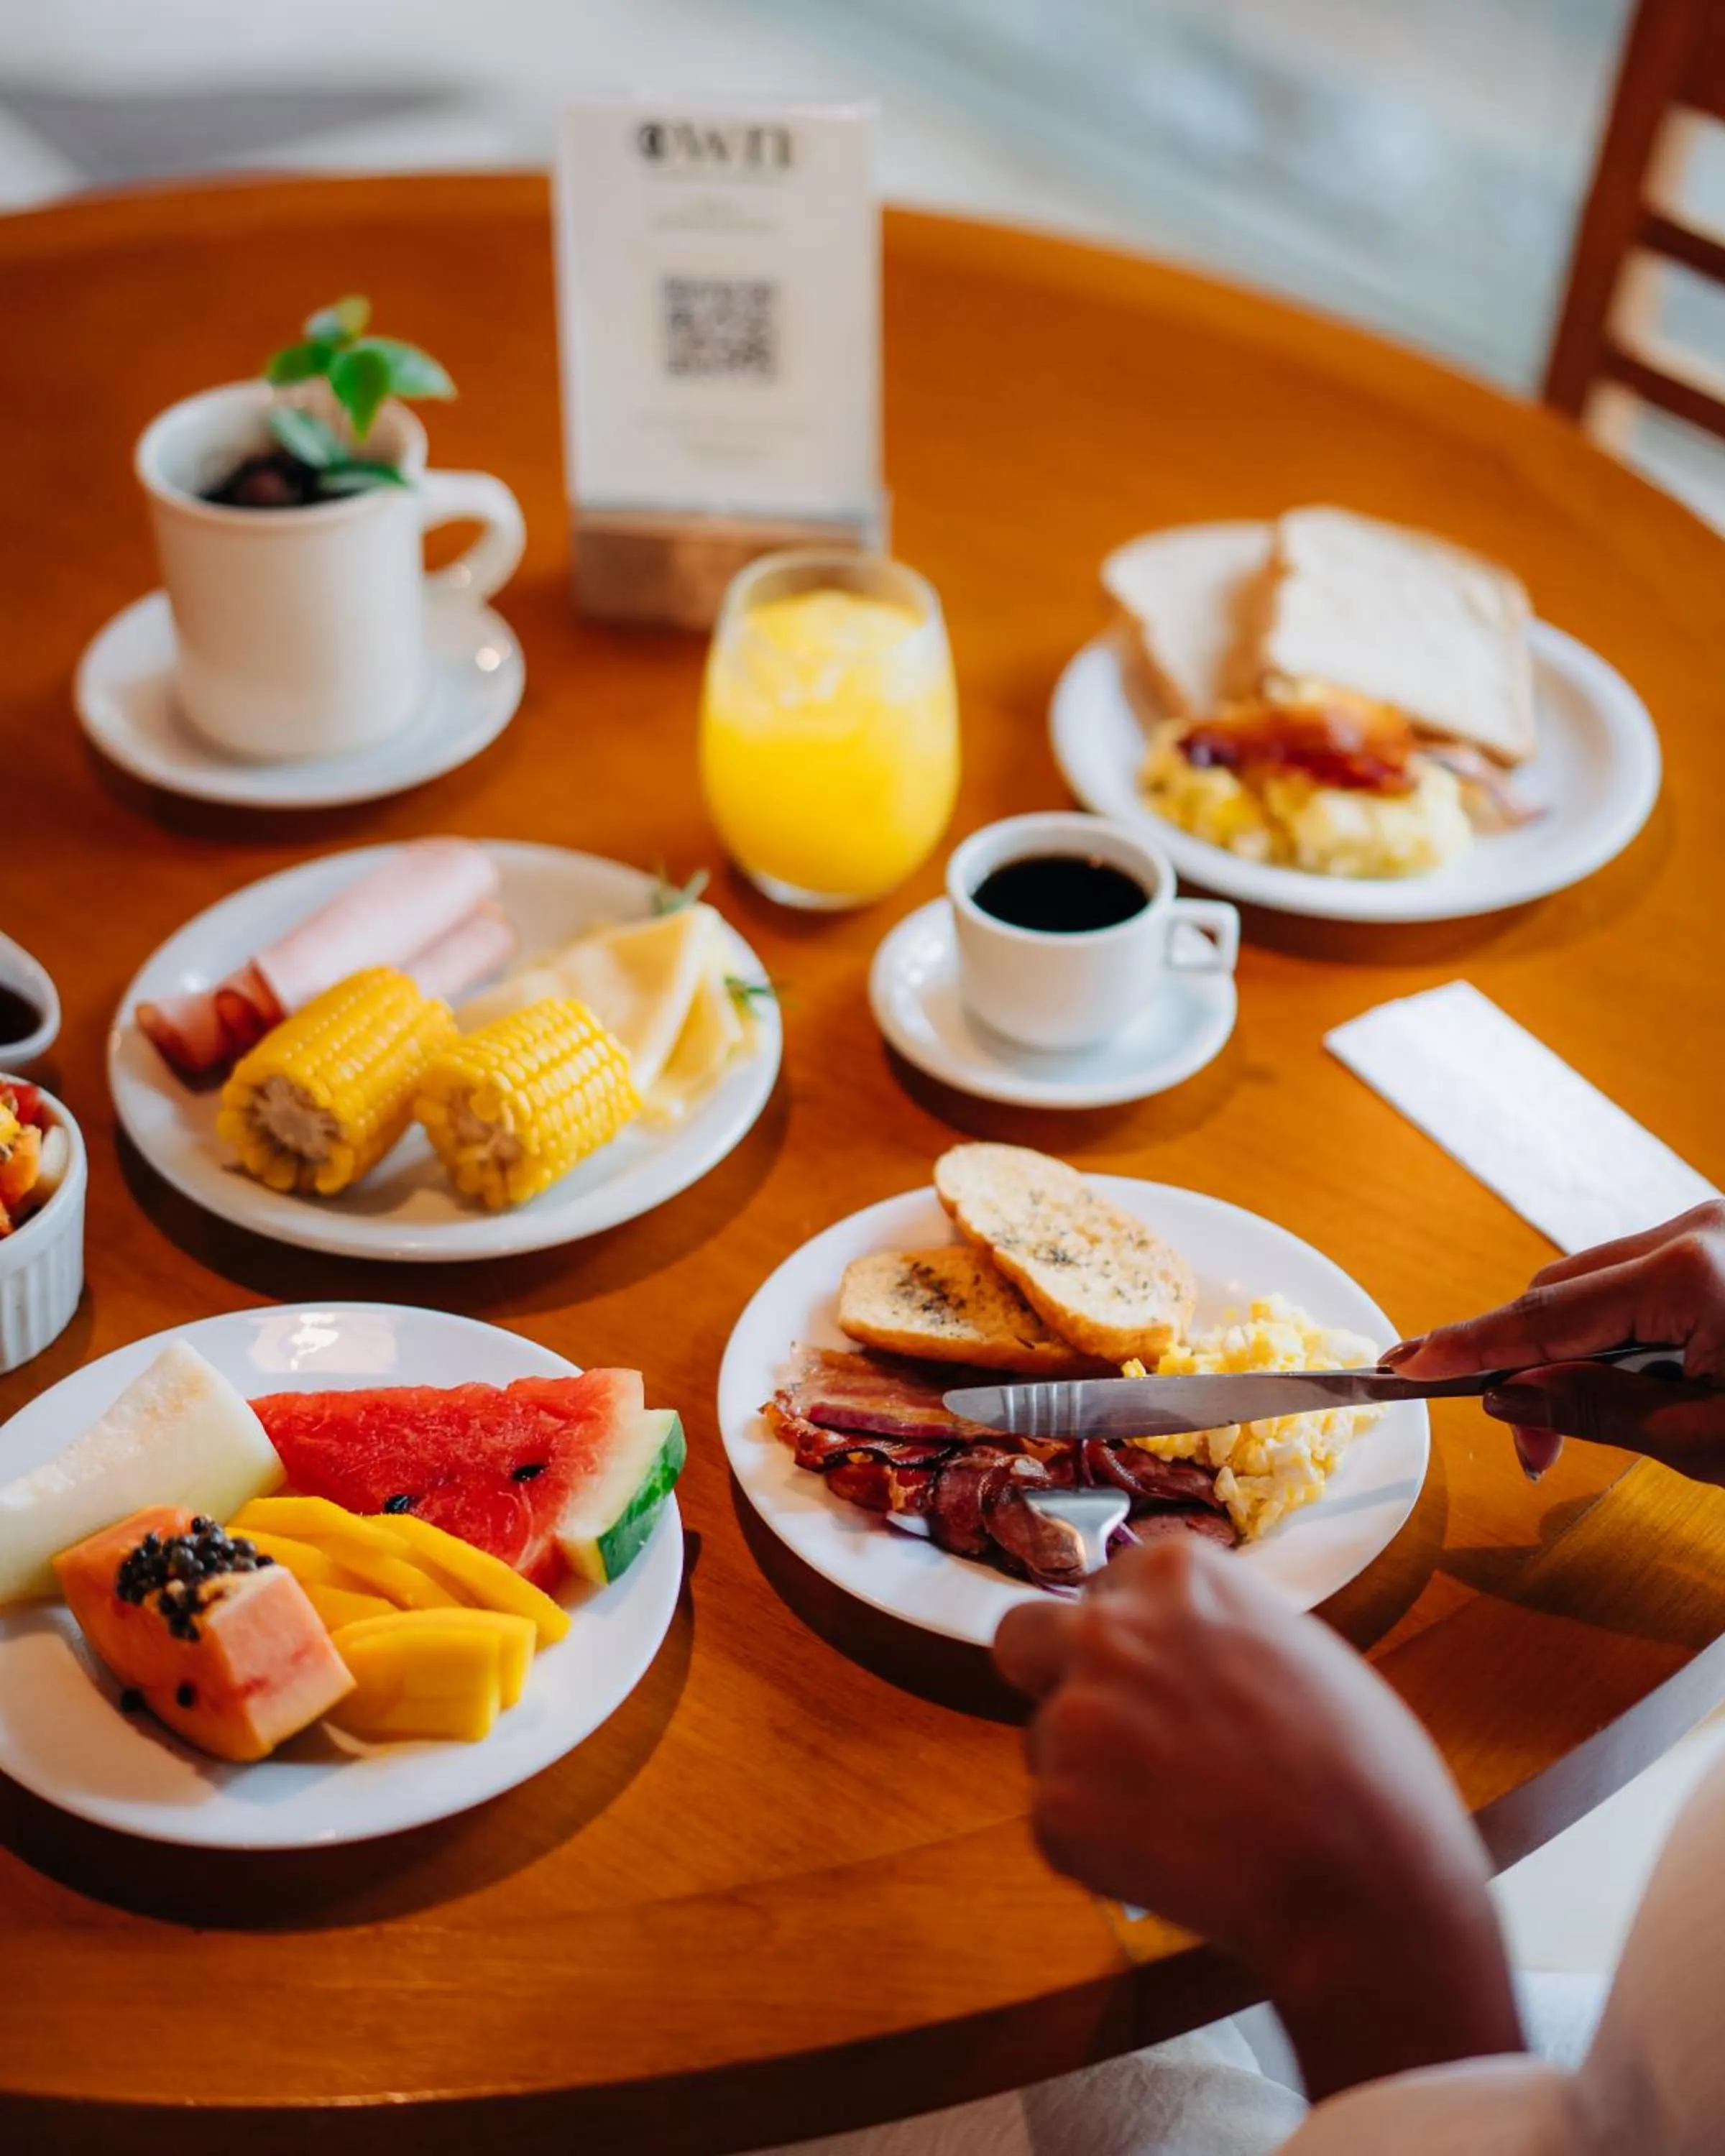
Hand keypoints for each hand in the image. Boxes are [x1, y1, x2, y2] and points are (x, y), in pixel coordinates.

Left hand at [994, 1538, 1519, 2097]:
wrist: (1367, 1883)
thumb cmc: (1362, 1768)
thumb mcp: (1293, 1646)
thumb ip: (1210, 1630)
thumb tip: (1177, 1647)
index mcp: (1172, 1572)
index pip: (1105, 1590)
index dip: (1133, 1643)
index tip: (1164, 1683)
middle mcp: (1107, 1627)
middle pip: (1024, 1638)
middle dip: (1054, 1679)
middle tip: (1112, 1735)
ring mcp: (1075, 1716)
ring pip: (1048, 1741)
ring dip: (1092, 1777)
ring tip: (1183, 1819)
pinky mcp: (1055, 1808)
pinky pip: (1059, 1822)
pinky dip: (1101, 1848)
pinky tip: (1175, 1862)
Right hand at [1387, 1202, 1724, 1481]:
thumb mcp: (1710, 1437)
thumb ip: (1603, 1408)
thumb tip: (1510, 1398)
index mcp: (1688, 1273)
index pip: (1546, 1315)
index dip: (1471, 1345)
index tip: (1407, 1365)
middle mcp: (1691, 1232)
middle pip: (1559, 1293)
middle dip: (1524, 1367)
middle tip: (1529, 1449)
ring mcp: (1704, 1232)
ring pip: (1590, 1285)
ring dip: (1566, 1349)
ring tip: (1576, 1423)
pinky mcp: (1714, 1245)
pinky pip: (1631, 1280)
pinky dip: (1609, 1329)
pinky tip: (1624, 1378)